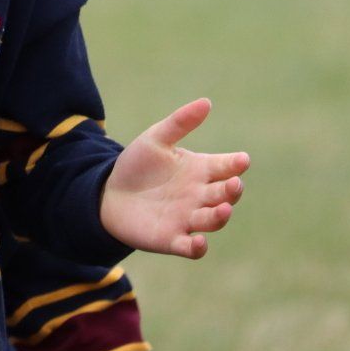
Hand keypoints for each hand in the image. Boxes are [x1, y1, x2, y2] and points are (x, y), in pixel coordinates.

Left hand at [99, 98, 248, 258]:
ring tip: (224, 208)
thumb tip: (207, 102)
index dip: (235, 164)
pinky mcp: (172, 239)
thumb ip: (180, 122)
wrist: (108, 194)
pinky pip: (191, 248)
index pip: (226, 167)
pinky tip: (199, 242)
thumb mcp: (155, 139)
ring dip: (221, 216)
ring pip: (213, 220)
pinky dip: (198, 247)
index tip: (241, 160)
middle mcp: (200, 195)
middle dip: (232, 190)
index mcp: (201, 170)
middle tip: (233, 184)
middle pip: (225, 194)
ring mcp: (188, 218)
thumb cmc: (137, 166)